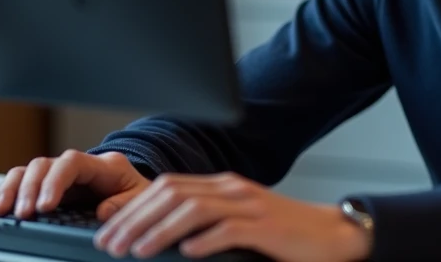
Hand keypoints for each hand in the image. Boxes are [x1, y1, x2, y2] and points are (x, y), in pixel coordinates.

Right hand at [0, 149, 150, 221]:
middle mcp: (79, 166)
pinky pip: (22, 184)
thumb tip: (102, 211)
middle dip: (27, 189)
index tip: (45, 206)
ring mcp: (63, 176)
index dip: (55, 182)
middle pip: (44, 165)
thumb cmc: (142, 199)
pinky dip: (6, 194)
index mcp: (104, 166)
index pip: (72, 162)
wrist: (144, 199)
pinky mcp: (50, 188)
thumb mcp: (141, 200)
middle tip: (19, 214)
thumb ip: (124, 205)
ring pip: (28, 172)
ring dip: (10, 190)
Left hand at [93, 171, 370, 260]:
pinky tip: (184, 254)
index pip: (168, 187)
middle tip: (110, 243)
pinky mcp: (266, 228)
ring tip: (135, 251)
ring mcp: (250, 206)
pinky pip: (228, 230)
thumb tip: (166, 238)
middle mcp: (233, 190)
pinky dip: (203, 241)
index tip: (107, 228)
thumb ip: (207, 223)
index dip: (133, 206)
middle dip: (135, 218)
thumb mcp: (240, 223)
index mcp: (224, 187)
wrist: (332, 235)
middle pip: (172, 194)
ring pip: (193, 209)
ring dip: (159, 230)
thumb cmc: (284, 236)